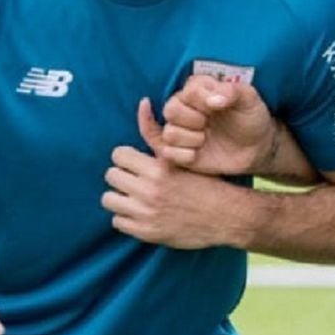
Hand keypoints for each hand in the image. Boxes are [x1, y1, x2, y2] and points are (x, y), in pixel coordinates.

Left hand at [102, 145, 247, 248]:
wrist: (226, 216)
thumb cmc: (206, 182)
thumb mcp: (184, 157)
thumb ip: (158, 134)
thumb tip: (142, 102)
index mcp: (160, 168)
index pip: (119, 155)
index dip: (127, 157)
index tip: (136, 162)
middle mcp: (150, 190)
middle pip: (111, 175)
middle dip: (122, 176)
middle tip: (135, 179)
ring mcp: (146, 213)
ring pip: (109, 198)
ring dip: (120, 196)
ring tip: (134, 196)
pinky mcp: (145, 232)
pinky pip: (117, 221)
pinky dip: (126, 217)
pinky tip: (140, 212)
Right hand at [137, 76, 278, 175]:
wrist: (257, 147)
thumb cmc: (251, 117)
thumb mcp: (249, 99)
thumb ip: (233, 91)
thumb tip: (214, 100)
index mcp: (200, 89)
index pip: (188, 91)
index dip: (201, 100)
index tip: (218, 107)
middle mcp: (186, 107)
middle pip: (170, 110)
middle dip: (191, 120)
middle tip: (208, 124)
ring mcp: (182, 130)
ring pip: (169, 132)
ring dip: (189, 139)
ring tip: (205, 139)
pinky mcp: (180, 151)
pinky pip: (166, 152)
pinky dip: (181, 155)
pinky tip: (197, 154)